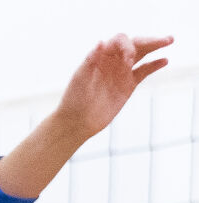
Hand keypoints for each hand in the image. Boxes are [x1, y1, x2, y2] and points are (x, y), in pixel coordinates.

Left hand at [53, 35, 172, 141]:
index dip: (126, 44)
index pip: (118, 41)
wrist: (77, 122)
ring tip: (169, 40)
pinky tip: (164, 60)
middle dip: (149, 40)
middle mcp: (112, 61)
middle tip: (164, 40)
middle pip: (134, 44)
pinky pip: (144, 71)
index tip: (129, 58)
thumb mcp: (80, 78)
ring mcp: (121, 72)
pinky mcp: (128, 85)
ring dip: (155, 46)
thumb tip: (101, 42)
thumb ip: (90, 60)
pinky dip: (154, 65)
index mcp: (100, 56)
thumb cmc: (73, 100)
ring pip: (142, 55)